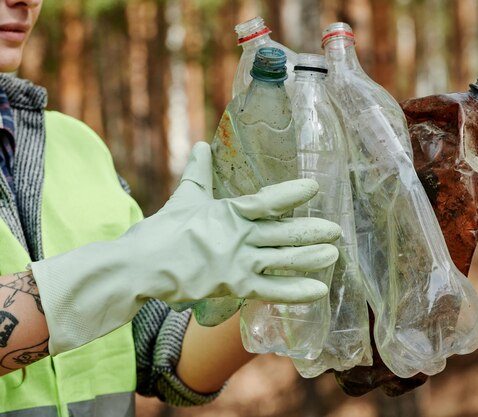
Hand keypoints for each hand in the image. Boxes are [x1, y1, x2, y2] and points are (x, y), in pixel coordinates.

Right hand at [31, 142, 340, 354]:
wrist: (140, 266)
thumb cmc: (161, 232)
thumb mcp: (185, 199)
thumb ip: (198, 173)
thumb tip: (201, 145)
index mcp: (228, 212)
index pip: (266, 201)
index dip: (291, 194)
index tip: (314, 188)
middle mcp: (238, 236)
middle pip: (282, 233)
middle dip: (310, 231)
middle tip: (336, 230)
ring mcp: (237, 263)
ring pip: (281, 260)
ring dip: (309, 258)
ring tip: (334, 256)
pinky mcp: (233, 286)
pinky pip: (270, 290)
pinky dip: (295, 292)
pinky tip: (318, 291)